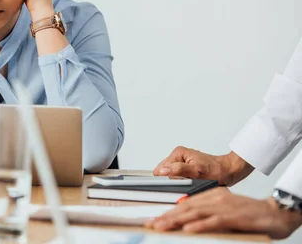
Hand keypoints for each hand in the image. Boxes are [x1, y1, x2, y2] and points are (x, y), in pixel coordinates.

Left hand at [145, 188, 301, 238]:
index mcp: (212, 196)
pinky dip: (200, 225)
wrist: (275, 213)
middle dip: (167, 216)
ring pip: (195, 213)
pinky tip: (188, 229)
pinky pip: (213, 222)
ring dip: (177, 220)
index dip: (169, 212)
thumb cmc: (249, 214)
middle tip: (151, 224)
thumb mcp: (224, 212)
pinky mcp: (233, 217)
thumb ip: (208, 214)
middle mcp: (215, 199)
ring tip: (162, 225)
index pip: (186, 204)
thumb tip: (190, 222)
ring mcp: (224, 207)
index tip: (155, 219)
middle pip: (186, 208)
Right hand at [154, 147, 253, 185]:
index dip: (165, 179)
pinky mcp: (186, 168)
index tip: (175, 184)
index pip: (160, 169)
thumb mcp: (198, 171)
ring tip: (192, 182)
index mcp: (178, 153)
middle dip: (173, 181)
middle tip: (188, 183)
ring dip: (179, 183)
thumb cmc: (217, 170)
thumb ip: (179, 170)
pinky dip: (183, 183)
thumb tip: (163, 171)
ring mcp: (181, 162)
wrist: (229, 171)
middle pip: (165, 173)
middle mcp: (178, 156)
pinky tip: (193, 182)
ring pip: (171, 177)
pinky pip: (178, 178)